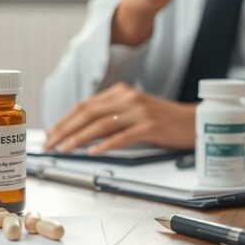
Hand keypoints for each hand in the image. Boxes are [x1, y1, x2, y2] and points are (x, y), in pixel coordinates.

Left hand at [44, 82, 196, 154]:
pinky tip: (93, 152)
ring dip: (79, 138)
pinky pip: (122, 136)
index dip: (65, 119)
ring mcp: (139, 111)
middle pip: (88, 113)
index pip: (85, 105)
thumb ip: (110, 118)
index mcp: (120, 92)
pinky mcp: (150, 126)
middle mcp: (127, 98)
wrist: (193, 122)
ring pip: (101, 124)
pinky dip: (105, 145)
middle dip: (65, 129)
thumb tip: (82, 133)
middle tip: (51, 143)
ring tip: (65, 148)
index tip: (51, 132)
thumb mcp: (133, 113)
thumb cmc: (162, 121)